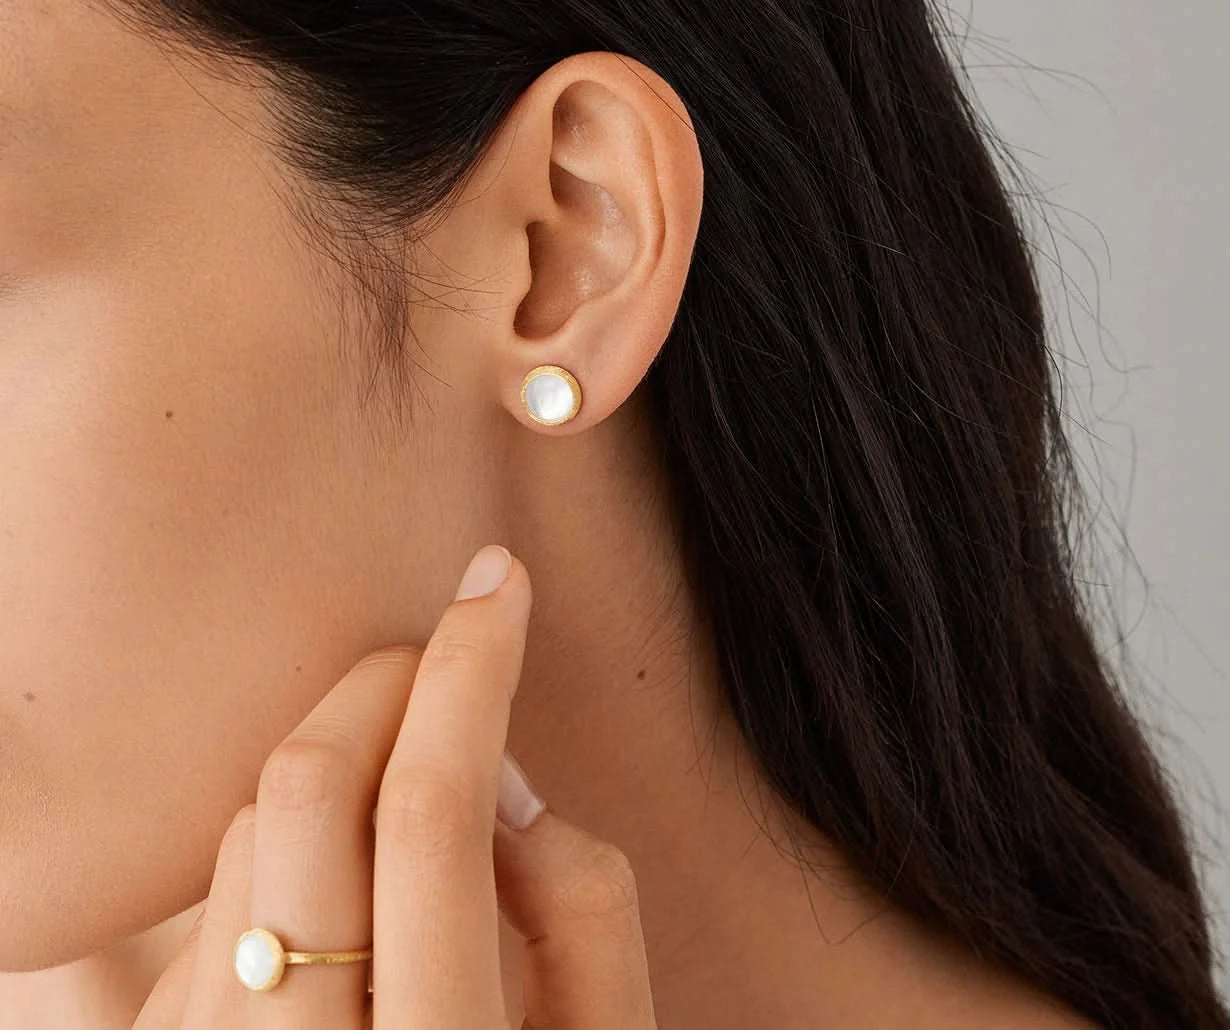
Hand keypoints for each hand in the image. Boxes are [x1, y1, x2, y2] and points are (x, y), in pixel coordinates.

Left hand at [133, 544, 656, 1028]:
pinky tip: (347, 897)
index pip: (430, 809)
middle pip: (305, 792)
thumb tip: (503, 776)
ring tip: (412, 800)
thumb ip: (580, 906)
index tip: (499, 581)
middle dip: (386, 682)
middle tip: (450, 660)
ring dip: (339, 764)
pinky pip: (212, 897)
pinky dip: (288, 849)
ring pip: (247, 830)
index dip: (472, 668)